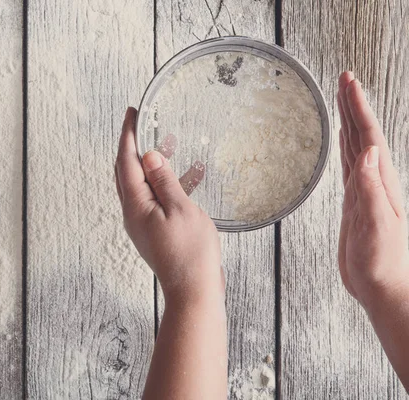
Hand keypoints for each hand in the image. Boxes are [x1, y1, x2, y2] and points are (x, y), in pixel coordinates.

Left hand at [115, 107, 222, 301]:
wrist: (193, 290)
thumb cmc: (190, 253)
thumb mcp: (180, 209)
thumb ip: (163, 180)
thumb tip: (148, 155)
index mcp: (135, 206)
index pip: (126, 162)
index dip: (128, 135)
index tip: (131, 113)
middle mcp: (133, 213)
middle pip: (127, 172)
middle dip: (136, 146)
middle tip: (145, 124)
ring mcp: (143, 223)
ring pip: (143, 184)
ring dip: (154, 163)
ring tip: (170, 143)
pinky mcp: (155, 230)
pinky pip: (157, 198)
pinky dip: (168, 183)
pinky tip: (190, 176)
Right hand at [337, 71, 408, 307]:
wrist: (384, 288)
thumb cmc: (385, 264)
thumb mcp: (379, 226)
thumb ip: (374, 190)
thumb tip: (370, 152)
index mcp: (382, 183)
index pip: (370, 137)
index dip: (359, 109)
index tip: (349, 83)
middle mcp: (375, 182)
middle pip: (363, 135)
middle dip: (354, 106)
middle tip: (345, 80)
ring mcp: (366, 192)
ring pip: (357, 148)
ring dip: (350, 122)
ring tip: (343, 102)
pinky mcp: (356, 203)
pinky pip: (350, 167)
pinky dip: (346, 149)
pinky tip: (345, 143)